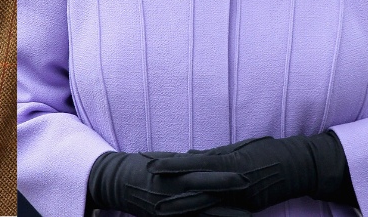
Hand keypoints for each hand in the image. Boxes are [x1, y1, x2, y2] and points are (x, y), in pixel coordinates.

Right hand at [88, 151, 248, 216]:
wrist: (115, 183)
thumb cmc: (140, 167)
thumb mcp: (162, 160)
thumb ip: (186, 161)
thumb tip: (209, 157)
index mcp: (172, 174)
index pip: (202, 175)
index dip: (224, 177)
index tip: (244, 175)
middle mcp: (172, 192)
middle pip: (206, 196)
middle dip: (230, 197)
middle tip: (252, 195)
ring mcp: (170, 209)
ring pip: (203, 215)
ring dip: (226, 216)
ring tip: (248, 216)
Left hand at [149, 132, 355, 210]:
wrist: (299, 165)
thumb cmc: (269, 151)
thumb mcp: (238, 149)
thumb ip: (213, 154)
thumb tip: (189, 154)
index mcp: (227, 161)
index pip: (190, 161)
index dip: (168, 162)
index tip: (147, 162)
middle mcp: (230, 179)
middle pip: (193, 184)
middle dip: (169, 187)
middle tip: (146, 188)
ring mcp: (238, 195)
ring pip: (205, 202)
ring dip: (182, 206)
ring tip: (160, 209)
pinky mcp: (247, 206)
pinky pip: (222, 212)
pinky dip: (205, 215)